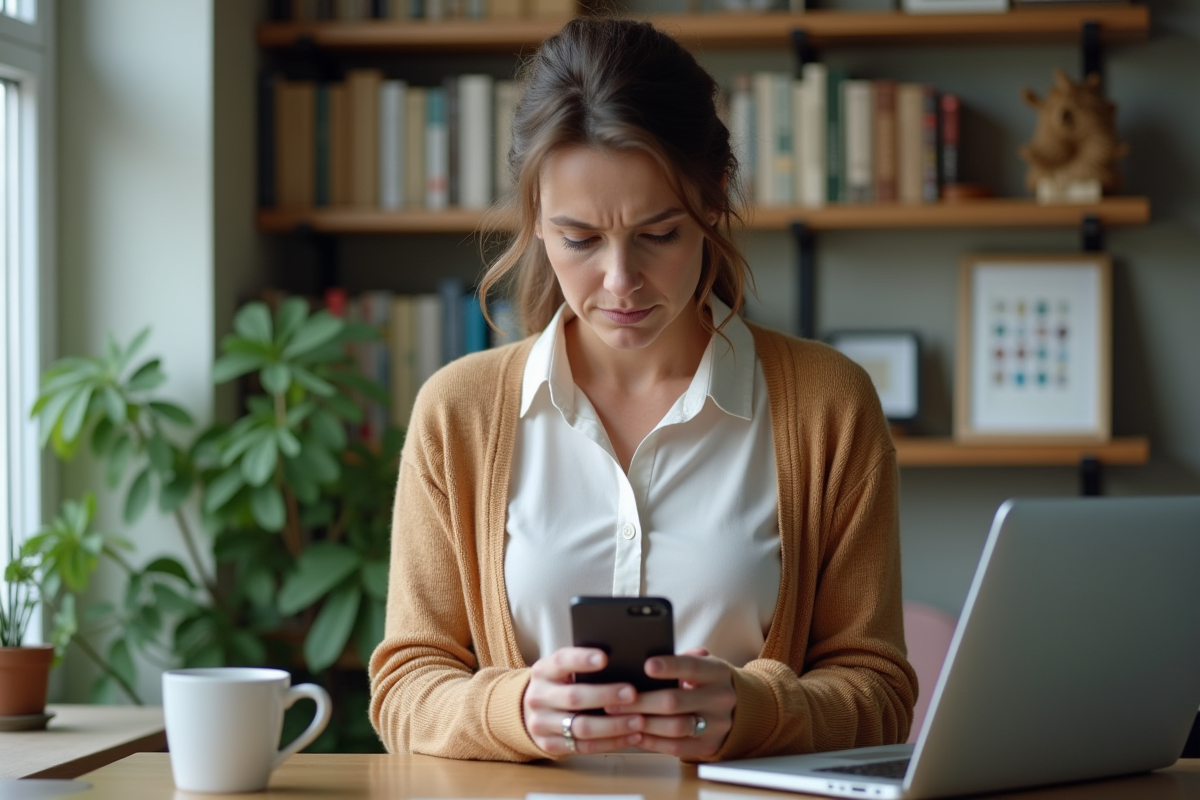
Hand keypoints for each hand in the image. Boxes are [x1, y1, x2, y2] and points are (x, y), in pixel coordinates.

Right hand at [523, 646, 644, 756]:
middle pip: (574, 697)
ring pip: (581, 727)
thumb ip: (583, 666)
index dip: (582, 659)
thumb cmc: (560, 685)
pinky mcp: (550, 745)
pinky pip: (584, 747)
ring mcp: (541, 724)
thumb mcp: (562, 670)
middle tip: (632, 693)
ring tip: (639, 720)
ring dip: (614, 725)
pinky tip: (631, 736)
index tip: (605, 658)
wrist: (531, 712)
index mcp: (542, 671)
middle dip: (606, 695)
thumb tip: (622, 660)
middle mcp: (538, 697)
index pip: (561, 661)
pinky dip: (611, 742)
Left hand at [604, 648, 734, 759]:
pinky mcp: (709, 747)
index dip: (669, 667)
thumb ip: (680, 659)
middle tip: (614, 700)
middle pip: (676, 701)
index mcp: (717, 672)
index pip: (692, 667)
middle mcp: (720, 698)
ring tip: (620, 718)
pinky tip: (635, 734)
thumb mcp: (702, 664)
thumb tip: (646, 653)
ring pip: (676, 727)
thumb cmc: (707, 681)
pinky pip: (677, 748)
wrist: (740, 710)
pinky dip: (652, 742)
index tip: (645, 665)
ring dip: (644, 723)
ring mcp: (717, 725)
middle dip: (642, 701)